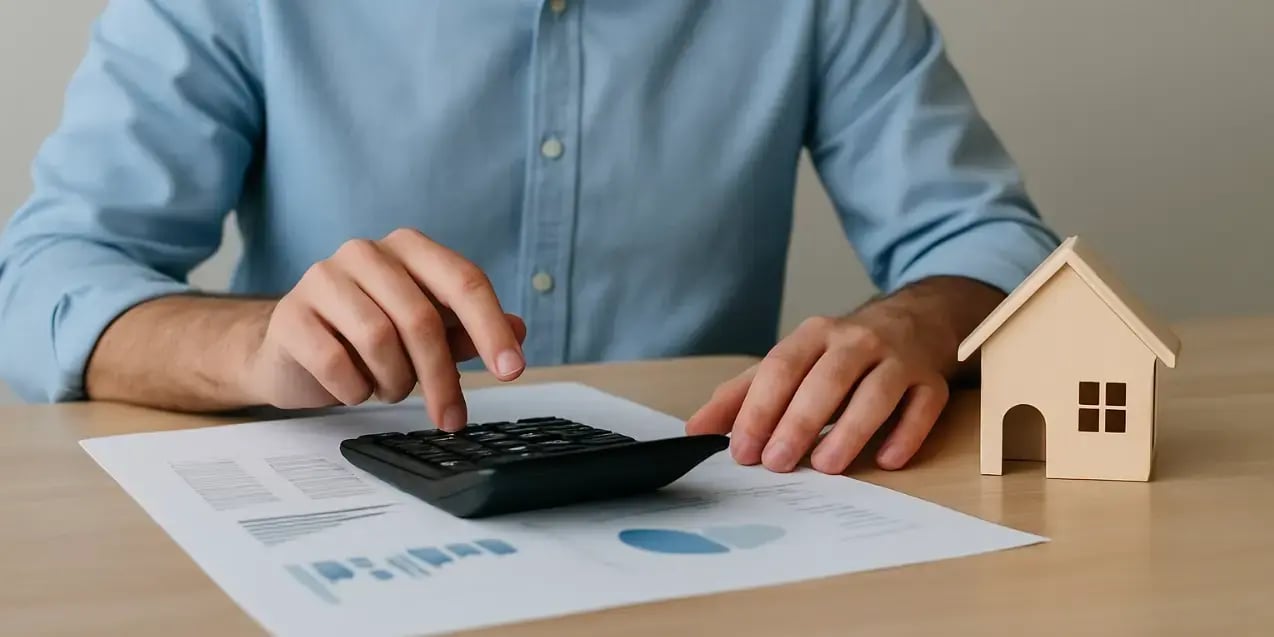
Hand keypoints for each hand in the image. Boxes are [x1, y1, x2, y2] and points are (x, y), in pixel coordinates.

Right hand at [243, 228, 525, 429]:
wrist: (291, 348)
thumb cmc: (366, 335)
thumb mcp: (425, 331)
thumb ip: (467, 329)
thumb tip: (519, 332)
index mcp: (408, 248)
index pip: (464, 281)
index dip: (492, 329)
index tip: (511, 370)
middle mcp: (365, 253)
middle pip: (421, 318)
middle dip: (442, 377)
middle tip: (452, 418)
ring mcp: (322, 279)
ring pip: (379, 340)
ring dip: (394, 381)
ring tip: (390, 388)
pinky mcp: (291, 316)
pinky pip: (336, 364)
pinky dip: (356, 390)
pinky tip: (355, 389)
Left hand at [686, 277, 1001, 473]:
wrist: (917, 319)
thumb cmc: (842, 353)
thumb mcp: (791, 362)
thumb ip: (743, 394)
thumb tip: (696, 430)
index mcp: (814, 335)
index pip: (781, 368)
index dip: (759, 409)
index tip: (742, 450)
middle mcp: (856, 340)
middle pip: (827, 378)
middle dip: (799, 421)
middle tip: (777, 462)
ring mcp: (898, 358)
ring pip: (876, 391)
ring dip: (851, 430)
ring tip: (826, 466)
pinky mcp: (932, 380)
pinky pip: (923, 405)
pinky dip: (907, 433)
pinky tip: (889, 460)